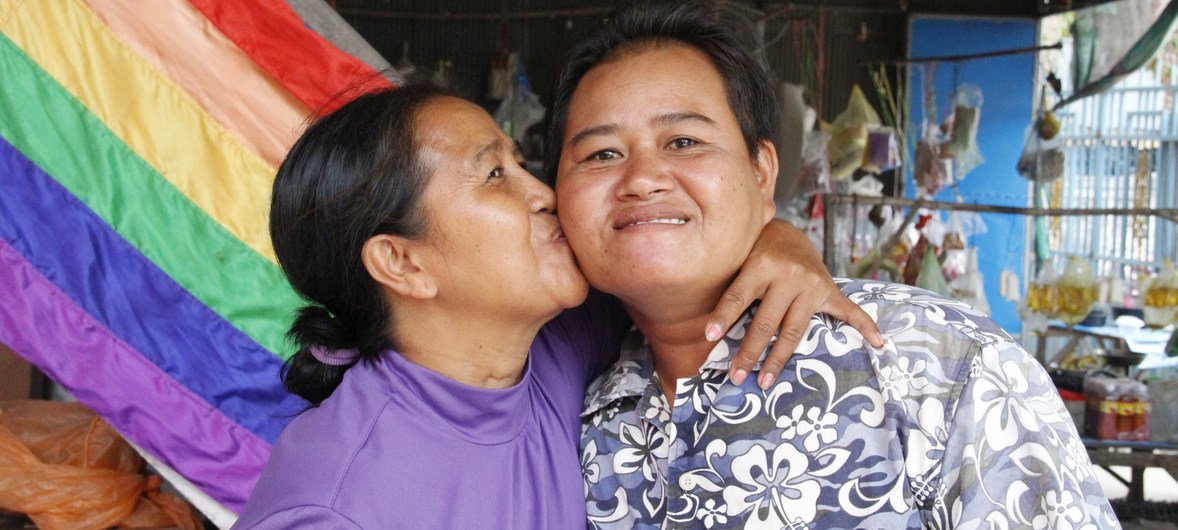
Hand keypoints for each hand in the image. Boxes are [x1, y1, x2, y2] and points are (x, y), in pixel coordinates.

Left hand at [706, 219, 883, 388]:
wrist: (786, 231)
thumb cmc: (754, 250)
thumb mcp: (739, 260)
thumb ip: (729, 287)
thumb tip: (704, 328)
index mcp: (761, 264)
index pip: (739, 297)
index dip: (723, 317)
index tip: (709, 337)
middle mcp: (788, 275)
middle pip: (766, 322)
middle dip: (749, 352)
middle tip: (736, 377)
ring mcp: (812, 284)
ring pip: (794, 330)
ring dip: (778, 359)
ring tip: (764, 381)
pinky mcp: (828, 290)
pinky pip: (848, 310)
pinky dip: (865, 325)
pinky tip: (878, 342)